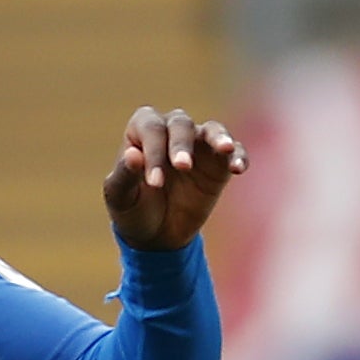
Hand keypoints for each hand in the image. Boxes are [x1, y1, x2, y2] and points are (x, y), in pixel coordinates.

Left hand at [104, 106, 244, 250]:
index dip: (154, 151)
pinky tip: (238, 168)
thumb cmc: (134, 208)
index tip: (155, 183)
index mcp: (141, 131)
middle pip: (181, 124)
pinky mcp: (219, 163)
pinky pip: (234, 152)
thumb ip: (124, 175)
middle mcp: (171, 131)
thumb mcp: (120, 197)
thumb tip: (132, 155)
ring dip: (218, 137)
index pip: (151, 129)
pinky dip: (238, 156)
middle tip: (183, 167)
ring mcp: (199, 145)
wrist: (157, 235)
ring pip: (212, 129)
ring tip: (225, 148)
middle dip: (181, 145)